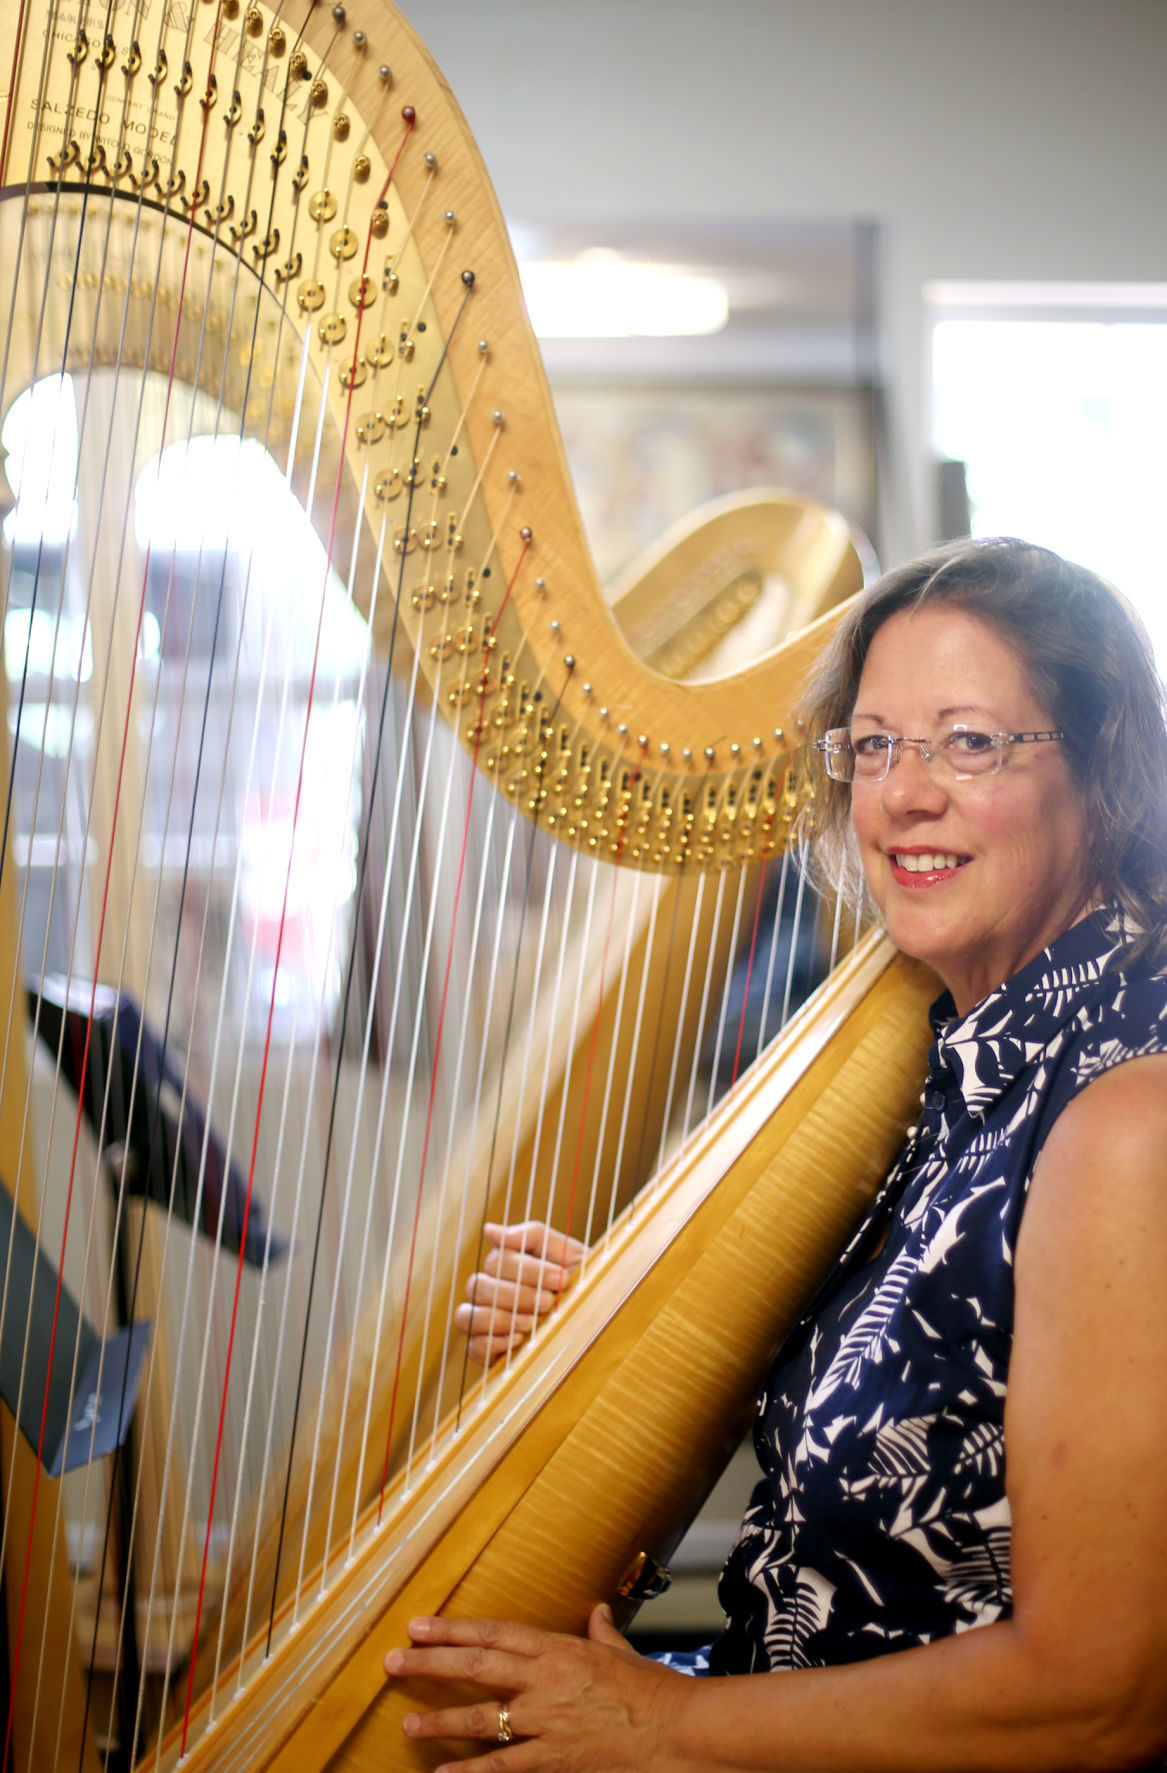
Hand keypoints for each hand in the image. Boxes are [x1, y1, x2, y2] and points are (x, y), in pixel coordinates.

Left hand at [384, 1604, 683, 1771]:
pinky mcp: (552, 1757)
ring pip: (481, 1716)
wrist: (675, 1730)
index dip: (453, 1629)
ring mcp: (545, 1720)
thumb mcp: (620, 1652)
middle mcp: (544, 1679)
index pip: (494, 1633)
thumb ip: (601, 1633)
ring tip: (407, 1724)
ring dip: (440, 1719)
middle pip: (477, 1666)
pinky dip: (470, 1772)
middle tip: (394, 1661)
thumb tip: (596, 1612)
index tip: (419, 1626)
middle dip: (431, 1663)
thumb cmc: (651, 1690)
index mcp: (557, 1648)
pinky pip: (502, 1766)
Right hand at [455, 1221, 585, 1364]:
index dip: (529, 1271)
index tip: (562, 1279)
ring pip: (467, 1316)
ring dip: (501, 1319)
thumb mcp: (561, 1250)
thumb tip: (488, 1230)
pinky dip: (494, 1343)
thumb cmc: (575, 1277)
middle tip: (548, 1302)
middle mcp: (487, 1290)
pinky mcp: (486, 1349)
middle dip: (517, 1295)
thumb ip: (528, 1235)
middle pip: (479, 1287)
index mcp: (502, 1264)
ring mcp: (483, 1320)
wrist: (595, 1310)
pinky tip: (519, 1340)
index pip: (497, 1262)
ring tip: (531, 1323)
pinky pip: (473, 1346)